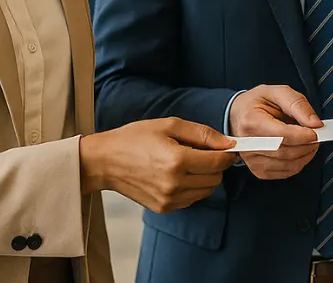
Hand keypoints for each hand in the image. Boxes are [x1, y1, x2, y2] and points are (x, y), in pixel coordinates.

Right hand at [79, 117, 237, 213]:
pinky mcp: (163, 208)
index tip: (227, 148)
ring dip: (205, 177)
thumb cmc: (134, 139)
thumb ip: (203, 134)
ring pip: (206, 191)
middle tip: (203, 152)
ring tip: (188, 163)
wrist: (104, 161)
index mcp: (177, 161)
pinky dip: (193, 187)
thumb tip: (228, 143)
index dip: (227, 154)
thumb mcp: (169, 125)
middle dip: (216, 165)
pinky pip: (192, 199)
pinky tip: (179, 175)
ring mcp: (169, 199)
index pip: (218, 162)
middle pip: (216, 178)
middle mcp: (174, 184)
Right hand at [229, 84, 323, 179]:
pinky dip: (299, 163)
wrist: (238, 115)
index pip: (281, 136)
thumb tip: (315, 123)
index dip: (303, 136)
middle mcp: (248, 144)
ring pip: (288, 164)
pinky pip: (285, 172)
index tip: (316, 131)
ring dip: (306, 155)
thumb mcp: (277, 92)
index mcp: (251, 121)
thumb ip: (298, 104)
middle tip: (317, 135)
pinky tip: (299, 151)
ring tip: (309, 142)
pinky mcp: (258, 170)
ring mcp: (252, 160)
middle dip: (308, 145)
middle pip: (286, 152)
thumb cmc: (257, 103)